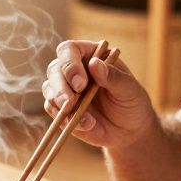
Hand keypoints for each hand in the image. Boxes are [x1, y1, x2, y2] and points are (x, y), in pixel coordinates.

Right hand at [42, 40, 156, 148]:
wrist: (129, 130)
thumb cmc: (132, 102)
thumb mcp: (129, 89)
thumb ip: (114, 77)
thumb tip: (94, 64)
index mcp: (89, 55)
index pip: (69, 50)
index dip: (69, 65)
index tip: (80, 84)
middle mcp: (73, 69)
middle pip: (54, 70)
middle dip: (60, 87)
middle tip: (72, 102)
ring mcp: (65, 89)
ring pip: (49, 90)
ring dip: (61, 105)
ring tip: (86, 120)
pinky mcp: (61, 109)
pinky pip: (53, 110)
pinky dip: (65, 119)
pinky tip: (85, 125)